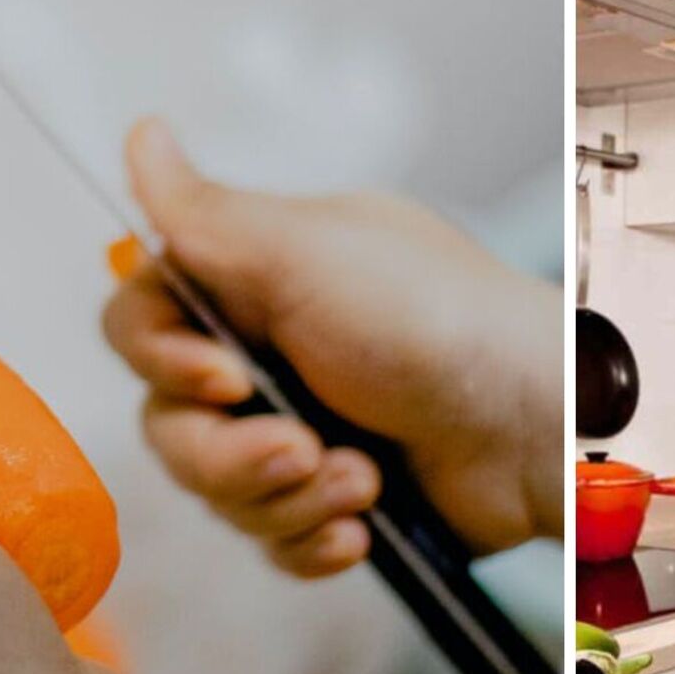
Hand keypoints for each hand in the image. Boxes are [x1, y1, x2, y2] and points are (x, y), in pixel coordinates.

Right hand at [102, 119, 561, 576]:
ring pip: (220, 490)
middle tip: (304, 448)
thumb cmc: (436, 322)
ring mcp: (300, 428)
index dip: (164, 359)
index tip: (228, 377)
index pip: (140, 321)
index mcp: (254, 280)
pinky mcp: (334, 497)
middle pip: (169, 423)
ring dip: (286, 497)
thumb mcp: (308, 253)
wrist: (534, 424)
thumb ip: (205, 212)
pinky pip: (273, 539)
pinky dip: (313, 538)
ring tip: (363, 478)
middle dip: (232, 453)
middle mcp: (269, 352)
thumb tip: (140, 134)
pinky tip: (363, 528)